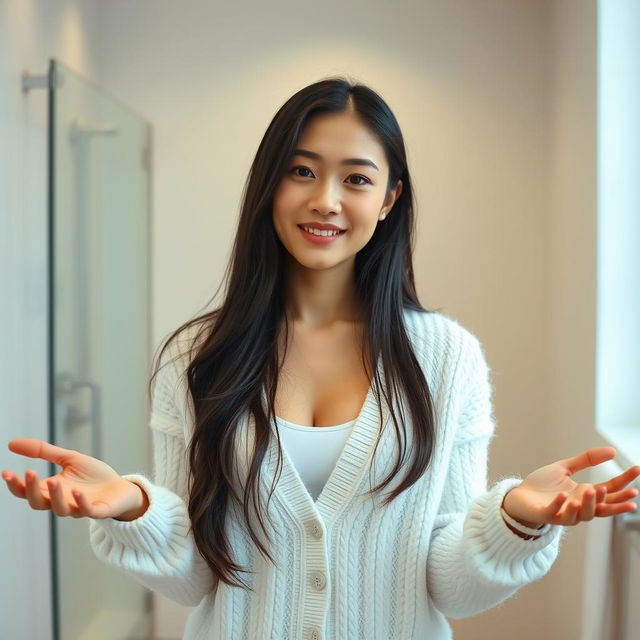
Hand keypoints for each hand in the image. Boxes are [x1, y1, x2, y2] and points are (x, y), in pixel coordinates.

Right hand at [2, 438, 148, 520]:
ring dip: (55, 496)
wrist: (121, 488)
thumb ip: (42, 451)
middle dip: (31, 490)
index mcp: (52, 490)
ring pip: (60, 509)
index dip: (16, 485)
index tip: (6, 472)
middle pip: (39, 502)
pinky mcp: (98, 511)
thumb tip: (11, 444)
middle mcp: (62, 502)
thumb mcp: (68, 458)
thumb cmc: (93, 476)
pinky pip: (87, 510)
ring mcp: (79, 508)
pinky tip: (77, 491)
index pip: (27, 491)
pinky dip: (81, 502)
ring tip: (54, 481)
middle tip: (28, 473)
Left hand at [502, 446, 639, 527]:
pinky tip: (566, 497)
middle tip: (632, 493)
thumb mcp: (565, 468)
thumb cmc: (543, 485)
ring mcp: (563, 512)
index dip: (624, 481)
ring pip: (582, 514)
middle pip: (602, 507)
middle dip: (617, 502)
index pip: (610, 490)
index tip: (637, 469)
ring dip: (589, 503)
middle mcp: (578, 506)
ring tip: (594, 489)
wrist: (519, 497)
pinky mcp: (546, 514)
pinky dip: (561, 506)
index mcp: (584, 495)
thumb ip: (586, 460)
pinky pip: (556, 512)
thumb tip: (614, 451)